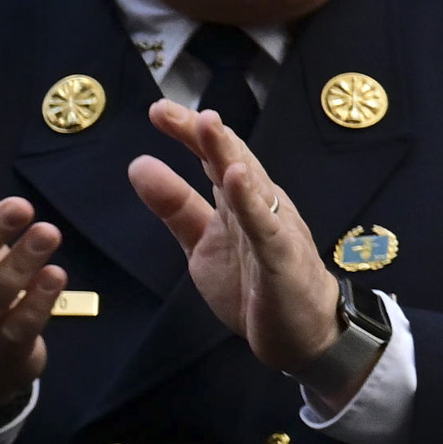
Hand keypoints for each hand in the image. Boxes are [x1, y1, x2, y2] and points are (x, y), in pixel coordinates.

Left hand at [127, 97, 343, 384]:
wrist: (303, 334)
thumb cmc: (256, 285)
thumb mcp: (203, 243)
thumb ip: (175, 207)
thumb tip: (139, 164)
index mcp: (241, 201)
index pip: (213, 159)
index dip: (187, 134)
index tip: (159, 110)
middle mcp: (261, 206)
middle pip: (233, 162)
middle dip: (203, 135)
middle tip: (168, 109)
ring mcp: (274, 230)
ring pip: (251, 186)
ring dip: (230, 155)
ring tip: (208, 126)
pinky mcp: (282, 259)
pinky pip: (266, 227)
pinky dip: (251, 201)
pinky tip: (238, 177)